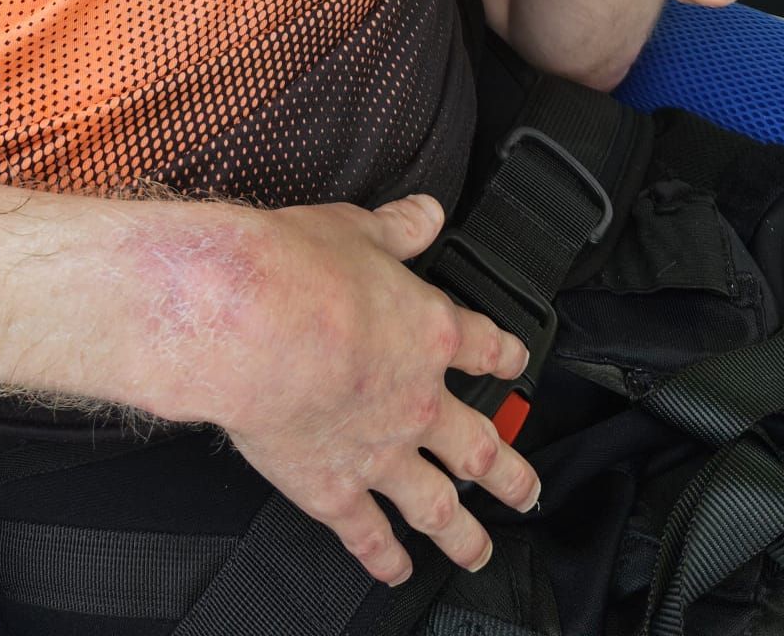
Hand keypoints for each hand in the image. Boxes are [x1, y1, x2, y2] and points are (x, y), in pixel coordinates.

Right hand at [212, 194, 538, 586]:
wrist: (254, 323)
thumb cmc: (297, 270)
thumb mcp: (356, 229)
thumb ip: (397, 228)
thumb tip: (428, 212)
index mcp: (427, 331)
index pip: (482, 346)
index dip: (504, 356)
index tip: (516, 365)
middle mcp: (417, 400)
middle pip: (480, 446)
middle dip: (510, 472)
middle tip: (529, 491)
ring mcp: (380, 452)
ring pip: (437, 505)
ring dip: (464, 533)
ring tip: (479, 551)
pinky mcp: (333, 488)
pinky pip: (368, 534)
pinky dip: (384, 558)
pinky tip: (395, 571)